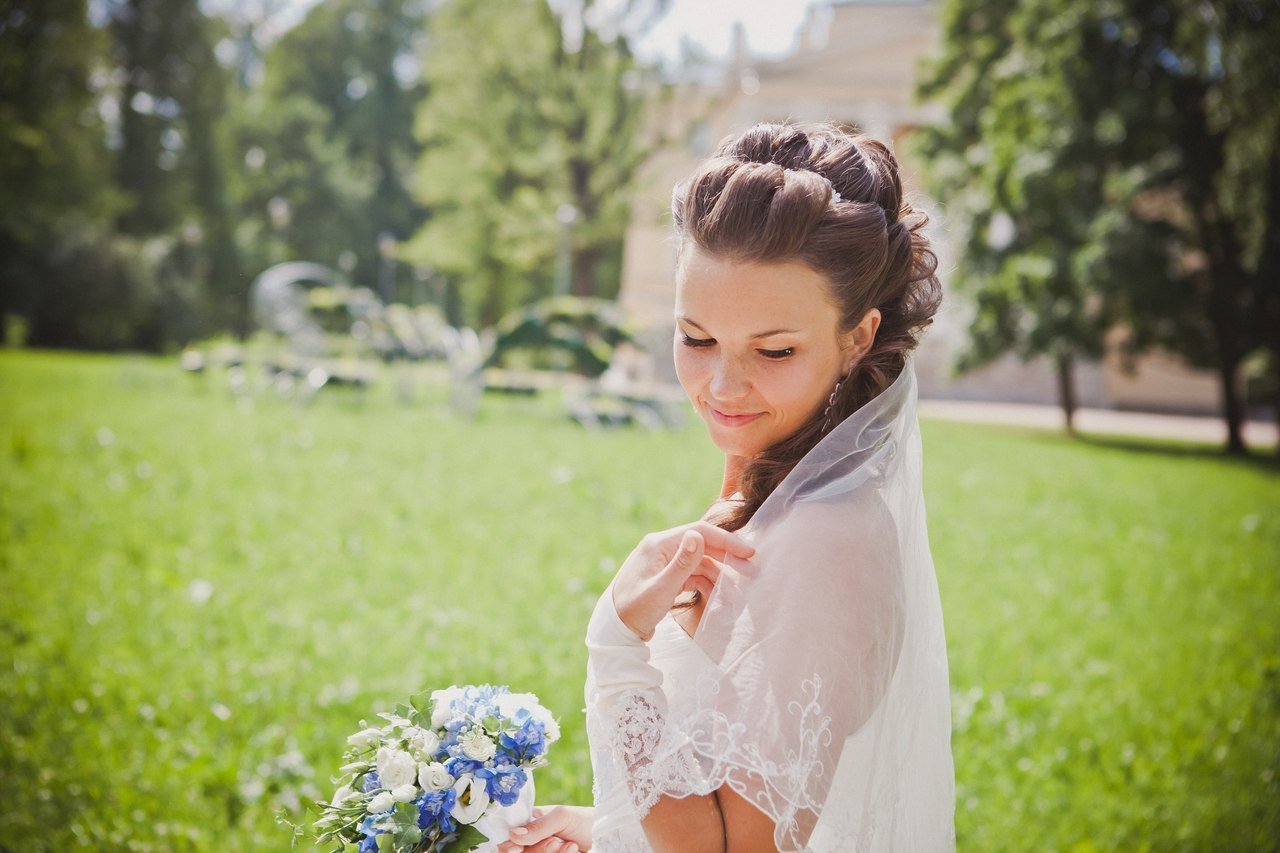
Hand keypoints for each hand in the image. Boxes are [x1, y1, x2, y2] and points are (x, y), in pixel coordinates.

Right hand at [500, 804, 593, 851]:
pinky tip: (573, 850)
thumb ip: (538, 826)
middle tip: (555, 841)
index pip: (509, 836)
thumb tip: (513, 835)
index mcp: (531, 823)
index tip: (516, 848)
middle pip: (519, 852)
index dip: (508, 844)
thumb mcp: (562, 816)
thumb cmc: (585, 820)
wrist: (608, 835)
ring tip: (569, 845)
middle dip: (536, 849)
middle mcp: (534, 841)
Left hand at [611, 521, 755, 640]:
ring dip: (719, 575)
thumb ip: (682, 563)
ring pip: (700, 563)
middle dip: (727, 558)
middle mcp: (662, 548)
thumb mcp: (661, 589)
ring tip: (736, 593)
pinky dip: (707, 584)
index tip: (748, 552)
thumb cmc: (635, 609)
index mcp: (659, 544)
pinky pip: (692, 575)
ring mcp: (664, 562)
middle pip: (702, 546)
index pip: (700, 532)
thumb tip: (697, 536)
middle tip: (751, 570)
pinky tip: (719, 597)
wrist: (615, 630)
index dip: (726, 541)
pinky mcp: (666, 576)